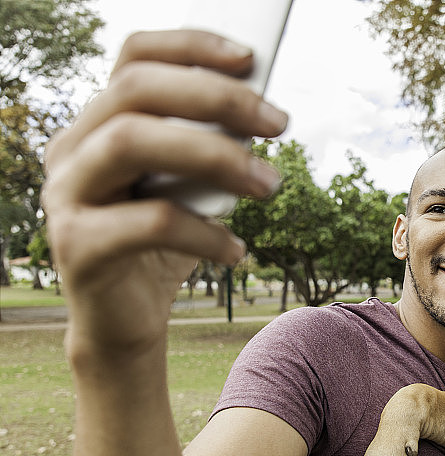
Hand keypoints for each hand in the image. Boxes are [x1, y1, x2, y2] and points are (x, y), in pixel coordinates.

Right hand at [43, 30, 287, 362]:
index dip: (190, 46)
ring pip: (131, 143)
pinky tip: (237, 250)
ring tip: (270, 185)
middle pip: (136, 91)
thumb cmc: (165, 245)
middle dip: (217, 99)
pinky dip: (205, 233)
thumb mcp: (190, 188)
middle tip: (279, 124)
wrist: (126, 320)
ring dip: (215, 157)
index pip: (133, 58)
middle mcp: (72, 149)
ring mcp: (65, 195)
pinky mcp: (77, 246)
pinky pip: (148, 222)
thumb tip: (262, 113)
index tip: (251, 58)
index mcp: (98, 124)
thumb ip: (209, 148)